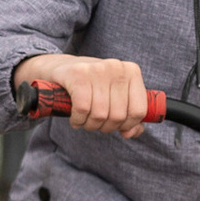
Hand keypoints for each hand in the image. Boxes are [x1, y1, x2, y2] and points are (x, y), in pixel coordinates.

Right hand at [15, 53, 151, 135]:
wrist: (61, 68)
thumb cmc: (92, 86)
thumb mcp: (114, 97)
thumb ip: (129, 117)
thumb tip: (130, 133)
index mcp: (131, 72)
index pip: (139, 110)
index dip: (128, 125)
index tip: (117, 126)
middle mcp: (116, 67)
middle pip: (118, 115)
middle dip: (106, 127)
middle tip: (95, 124)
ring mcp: (97, 69)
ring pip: (100, 114)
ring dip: (90, 125)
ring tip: (85, 121)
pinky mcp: (78, 74)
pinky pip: (82, 109)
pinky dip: (78, 120)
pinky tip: (75, 119)